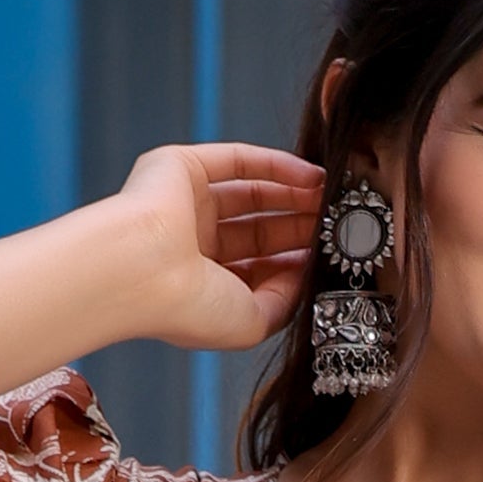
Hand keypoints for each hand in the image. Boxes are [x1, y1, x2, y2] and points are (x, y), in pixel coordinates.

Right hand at [118, 139, 326, 353]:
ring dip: (294, 195)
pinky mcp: (181, 166)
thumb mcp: (252, 321)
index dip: (294, 262)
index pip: (255, 269)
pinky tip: (312, 177)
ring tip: (331, 200)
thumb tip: (305, 273)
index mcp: (200, 286)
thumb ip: (283, 301)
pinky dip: (278, 165)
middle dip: (299, 227)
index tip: (329, 258)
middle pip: (258, 230)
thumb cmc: (190, 307)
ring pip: (252, 193)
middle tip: (338, 225)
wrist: (144, 272)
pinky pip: (239, 160)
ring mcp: (185, 203)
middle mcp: (191, 244)